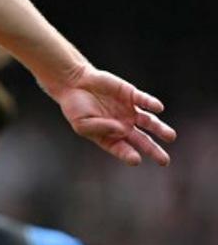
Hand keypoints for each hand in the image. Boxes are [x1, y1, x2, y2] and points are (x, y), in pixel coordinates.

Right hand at [49, 66, 174, 165]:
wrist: (73, 83)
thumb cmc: (75, 107)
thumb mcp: (81, 123)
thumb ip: (100, 128)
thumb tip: (122, 130)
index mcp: (110, 136)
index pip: (122, 148)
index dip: (129, 155)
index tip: (136, 160)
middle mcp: (123, 125)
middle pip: (142, 140)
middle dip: (153, 150)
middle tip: (164, 161)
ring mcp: (129, 110)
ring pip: (149, 122)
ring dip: (160, 129)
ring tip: (169, 136)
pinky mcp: (131, 95)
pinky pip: (144, 100)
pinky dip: (151, 104)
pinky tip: (157, 108)